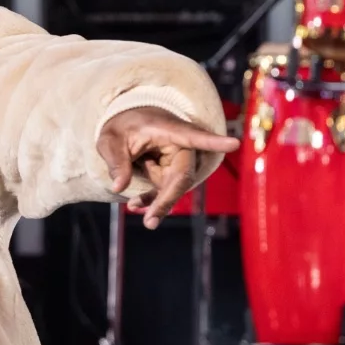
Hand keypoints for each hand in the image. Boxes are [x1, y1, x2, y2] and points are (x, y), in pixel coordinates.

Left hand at [96, 107, 239, 229]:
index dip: (214, 141)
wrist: (127, 125)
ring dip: (158, 202)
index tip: (234, 143)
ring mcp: (176, 161)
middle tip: (152, 220)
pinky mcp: (170, 173)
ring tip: (141, 215)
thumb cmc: (123, 126)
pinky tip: (134, 205)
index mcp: (170, 129)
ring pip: (174, 187)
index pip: (194, 136)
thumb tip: (118, 188)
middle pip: (182, 175)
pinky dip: (151, 199)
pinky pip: (164, 190)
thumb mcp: (111, 139)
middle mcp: (180, 146)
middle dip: (168, 198)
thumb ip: (116, 161)